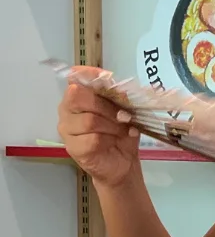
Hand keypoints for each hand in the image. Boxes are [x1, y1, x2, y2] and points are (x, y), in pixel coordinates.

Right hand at [57, 67, 139, 187]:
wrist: (123, 161)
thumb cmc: (121, 133)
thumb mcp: (126, 111)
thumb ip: (121, 98)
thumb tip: (122, 89)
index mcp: (78, 96)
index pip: (75, 78)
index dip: (90, 75)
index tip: (108, 77)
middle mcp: (67, 109)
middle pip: (78, 97)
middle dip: (106, 106)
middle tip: (125, 116)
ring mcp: (67, 129)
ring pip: (89, 120)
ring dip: (113, 126)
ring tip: (125, 131)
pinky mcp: (73, 147)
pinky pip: (92, 139)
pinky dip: (109, 139)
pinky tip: (115, 140)